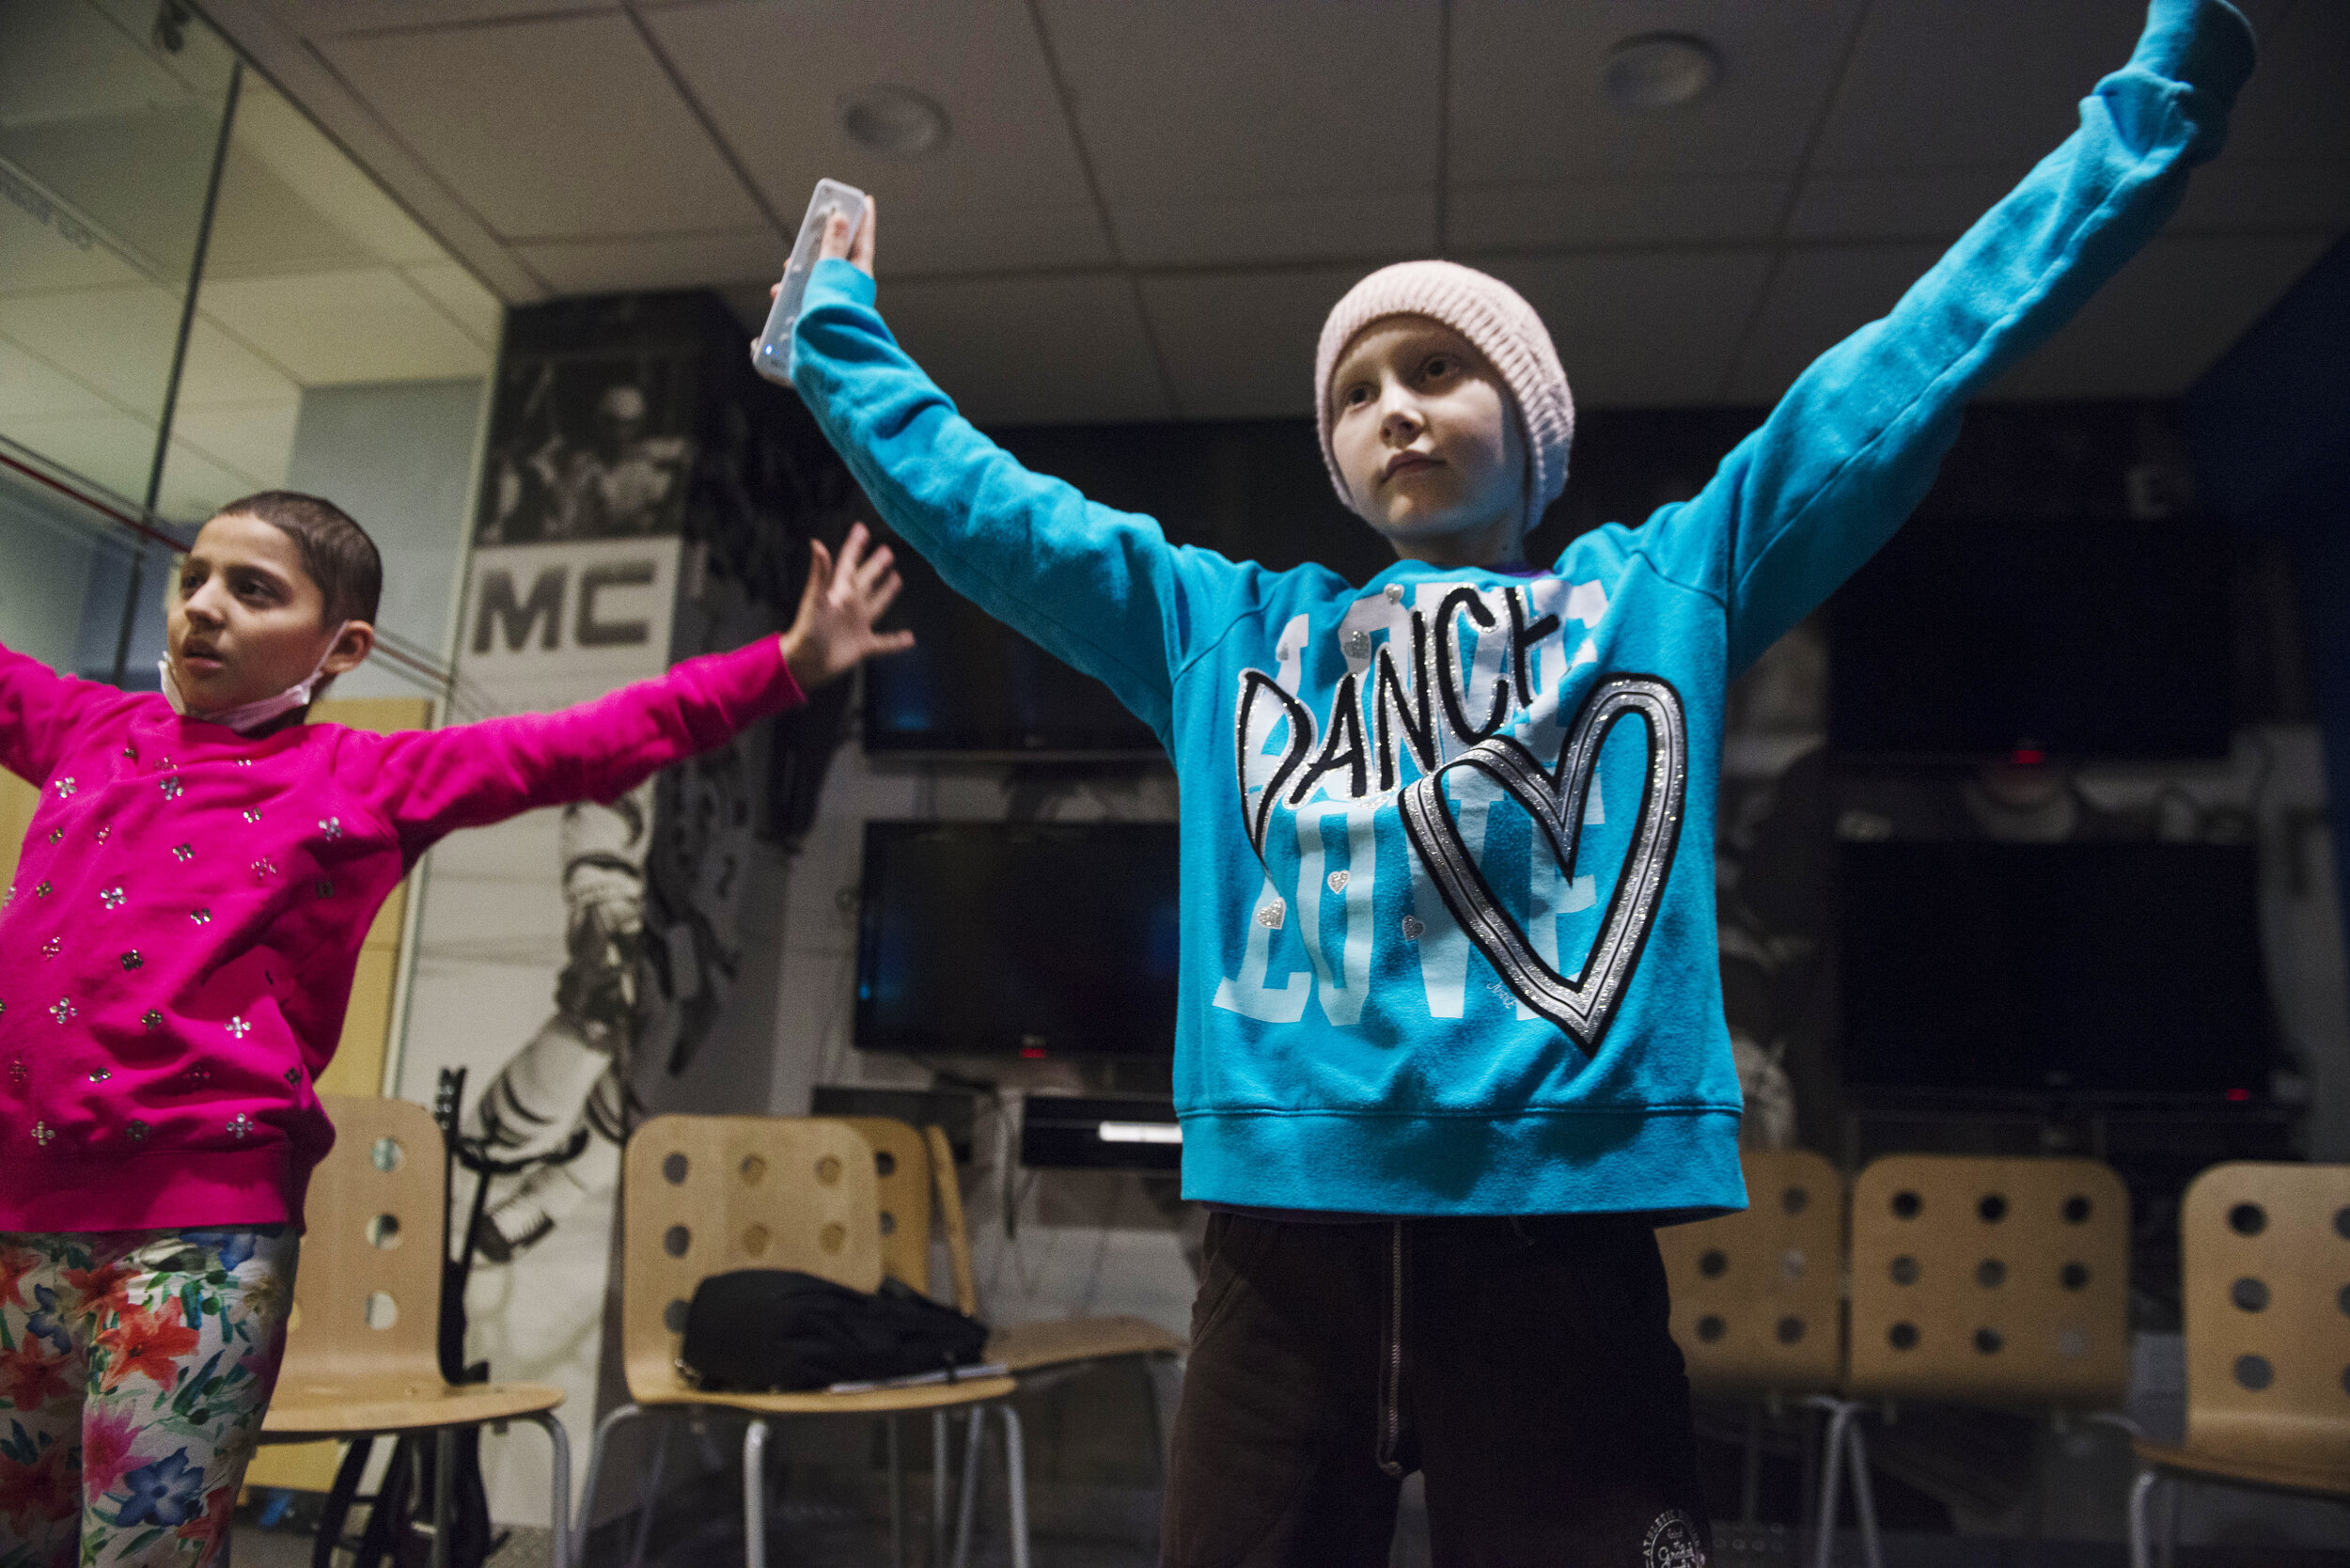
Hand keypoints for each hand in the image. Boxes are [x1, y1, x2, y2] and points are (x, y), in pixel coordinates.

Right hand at [769, 196, 878, 314]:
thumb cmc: (831, 311)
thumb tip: (841, 217)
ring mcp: (836, 304)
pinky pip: (805, 301)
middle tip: (803, 245)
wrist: (828, 355)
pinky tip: (779, 304)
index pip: (864, 240)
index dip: (864, 219)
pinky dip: (791, 299)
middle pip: (836, 259)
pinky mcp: (822, 318)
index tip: (866, 200)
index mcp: (859, 275)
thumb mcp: (830, 271)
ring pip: (816, 281)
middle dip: (816, 250)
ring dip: (797, 279)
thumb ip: (833, 245)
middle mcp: (850, 289)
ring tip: (781, 285)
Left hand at [778, 522, 913, 689]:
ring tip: (896, 578)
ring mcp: (858, 626)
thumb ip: (820, 573)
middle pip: (866, 581)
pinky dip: (897, 642)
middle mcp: (850, 606)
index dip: (855, 546)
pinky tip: (911, 638)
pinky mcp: (863, 646)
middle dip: (875, 566)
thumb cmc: (807, 631)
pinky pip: (884, 643)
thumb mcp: (815, 600)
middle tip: (886, 550)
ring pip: (877, 604)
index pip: (849, 564)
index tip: (861, 528)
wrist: (805, 663)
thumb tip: (817, 544)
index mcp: (840, 593)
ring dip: (886, 592)